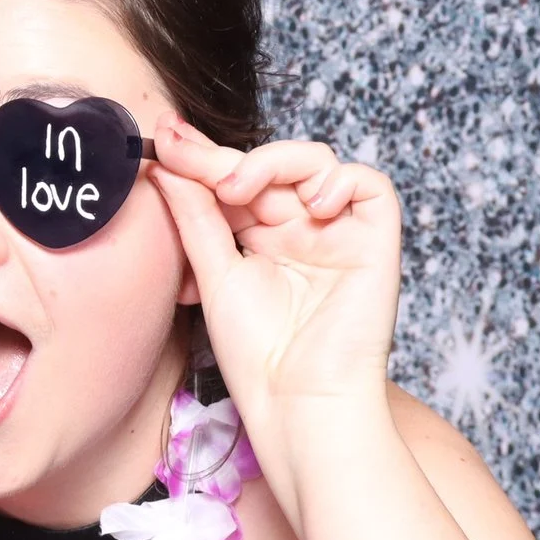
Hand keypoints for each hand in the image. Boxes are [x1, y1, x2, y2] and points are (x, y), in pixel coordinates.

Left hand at [149, 124, 402, 524]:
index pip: (236, 179)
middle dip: (226, 158)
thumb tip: (166, 162)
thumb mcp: (213, 271)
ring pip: (317, 163)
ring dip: (275, 163)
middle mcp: (302, 229)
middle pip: (271, 166)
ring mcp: (339, 233)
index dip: (203, 156)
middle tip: (186, 157)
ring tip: (239, 192)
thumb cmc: (256, 354)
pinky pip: (370, 186)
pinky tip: (308, 205)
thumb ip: (195, 214)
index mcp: (263, 236)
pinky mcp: (374, 242)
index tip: (165, 137)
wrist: (296, 402)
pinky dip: (338, 180)